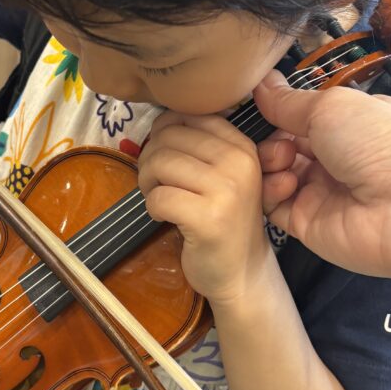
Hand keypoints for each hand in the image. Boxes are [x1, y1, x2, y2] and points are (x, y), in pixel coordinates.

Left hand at [137, 111, 274, 304]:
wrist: (241, 272)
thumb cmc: (225, 220)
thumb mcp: (224, 175)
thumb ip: (201, 144)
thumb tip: (161, 119)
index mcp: (243, 147)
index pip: (190, 117)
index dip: (165, 132)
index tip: (165, 157)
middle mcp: (239, 163)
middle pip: (169, 138)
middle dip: (150, 159)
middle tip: (156, 183)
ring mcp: (226, 191)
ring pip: (160, 163)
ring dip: (148, 183)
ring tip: (158, 198)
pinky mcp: (208, 219)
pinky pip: (159, 198)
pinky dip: (152, 207)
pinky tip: (164, 217)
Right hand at [253, 71, 390, 280]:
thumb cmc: (382, 143)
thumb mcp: (331, 107)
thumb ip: (289, 101)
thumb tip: (261, 83)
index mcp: (347, 123)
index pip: (299, 114)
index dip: (277, 109)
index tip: (257, 103)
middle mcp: (333, 156)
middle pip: (281, 143)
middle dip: (270, 136)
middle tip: (280, 139)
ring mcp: (319, 191)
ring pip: (272, 173)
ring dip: (269, 161)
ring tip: (284, 159)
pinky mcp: (306, 223)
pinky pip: (272, 205)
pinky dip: (271, 191)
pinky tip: (287, 184)